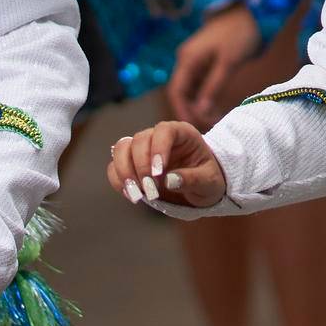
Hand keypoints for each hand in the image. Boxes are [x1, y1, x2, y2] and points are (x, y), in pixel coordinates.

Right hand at [107, 121, 226, 208]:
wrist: (201, 187)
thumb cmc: (209, 179)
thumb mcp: (209, 182)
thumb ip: (192, 179)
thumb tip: (169, 180)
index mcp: (181, 133)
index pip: (164, 130)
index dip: (158, 149)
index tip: (158, 173)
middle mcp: (159, 137)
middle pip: (139, 140)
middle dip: (141, 167)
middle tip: (151, 190)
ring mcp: (143, 149)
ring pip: (122, 149)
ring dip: (125, 172)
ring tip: (137, 195)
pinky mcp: (132, 164)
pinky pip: (115, 166)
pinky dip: (119, 181)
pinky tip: (132, 195)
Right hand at [167, 5, 261, 126]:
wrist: (251, 12)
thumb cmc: (240, 34)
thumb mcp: (228, 63)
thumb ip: (213, 87)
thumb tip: (201, 111)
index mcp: (187, 59)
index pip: (176, 92)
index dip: (182, 111)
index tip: (193, 129)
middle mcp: (186, 60)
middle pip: (181, 92)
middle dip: (191, 111)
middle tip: (208, 127)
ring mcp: (194, 60)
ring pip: (190, 90)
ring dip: (198, 105)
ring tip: (213, 120)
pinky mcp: (204, 62)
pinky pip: (198, 84)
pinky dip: (204, 97)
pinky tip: (214, 107)